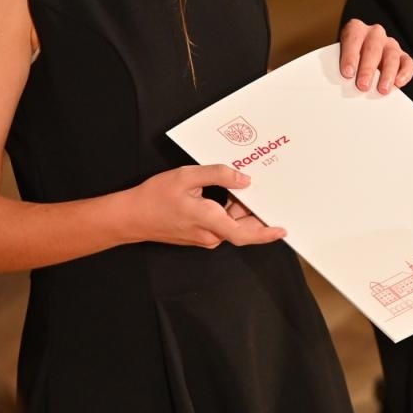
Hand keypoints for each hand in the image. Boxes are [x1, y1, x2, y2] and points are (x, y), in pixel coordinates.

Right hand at [127, 164, 286, 247]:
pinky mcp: (198, 235)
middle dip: (256, 212)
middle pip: (241, 227)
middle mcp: (209, 235)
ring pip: (231, 224)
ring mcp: (203, 237)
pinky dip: (229, 211)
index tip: (282, 230)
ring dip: (240, 209)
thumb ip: (218, 175)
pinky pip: (220, 224)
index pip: (244, 234)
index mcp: (209, 221)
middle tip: (269, 193)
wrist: (131, 217)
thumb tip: (244, 180)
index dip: (265, 233)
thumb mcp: (188, 176)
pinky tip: (229, 194)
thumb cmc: (155, 197)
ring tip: (246, 187)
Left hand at [338, 19, 412, 93]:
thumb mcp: (338, 58)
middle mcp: (374, 34)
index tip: (348, 73)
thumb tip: (342, 81)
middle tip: (363, 85)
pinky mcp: (402, 56)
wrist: (357, 60)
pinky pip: (407, 63)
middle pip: (373, 48)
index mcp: (355, 29)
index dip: (350, 56)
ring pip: (392, 56)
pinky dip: (405, 73)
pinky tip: (398, 83)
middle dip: (368, 69)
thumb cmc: (347, 60)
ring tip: (382, 89)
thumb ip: (340, 66)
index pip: (353, 38)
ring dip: (387, 73)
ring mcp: (390, 44)